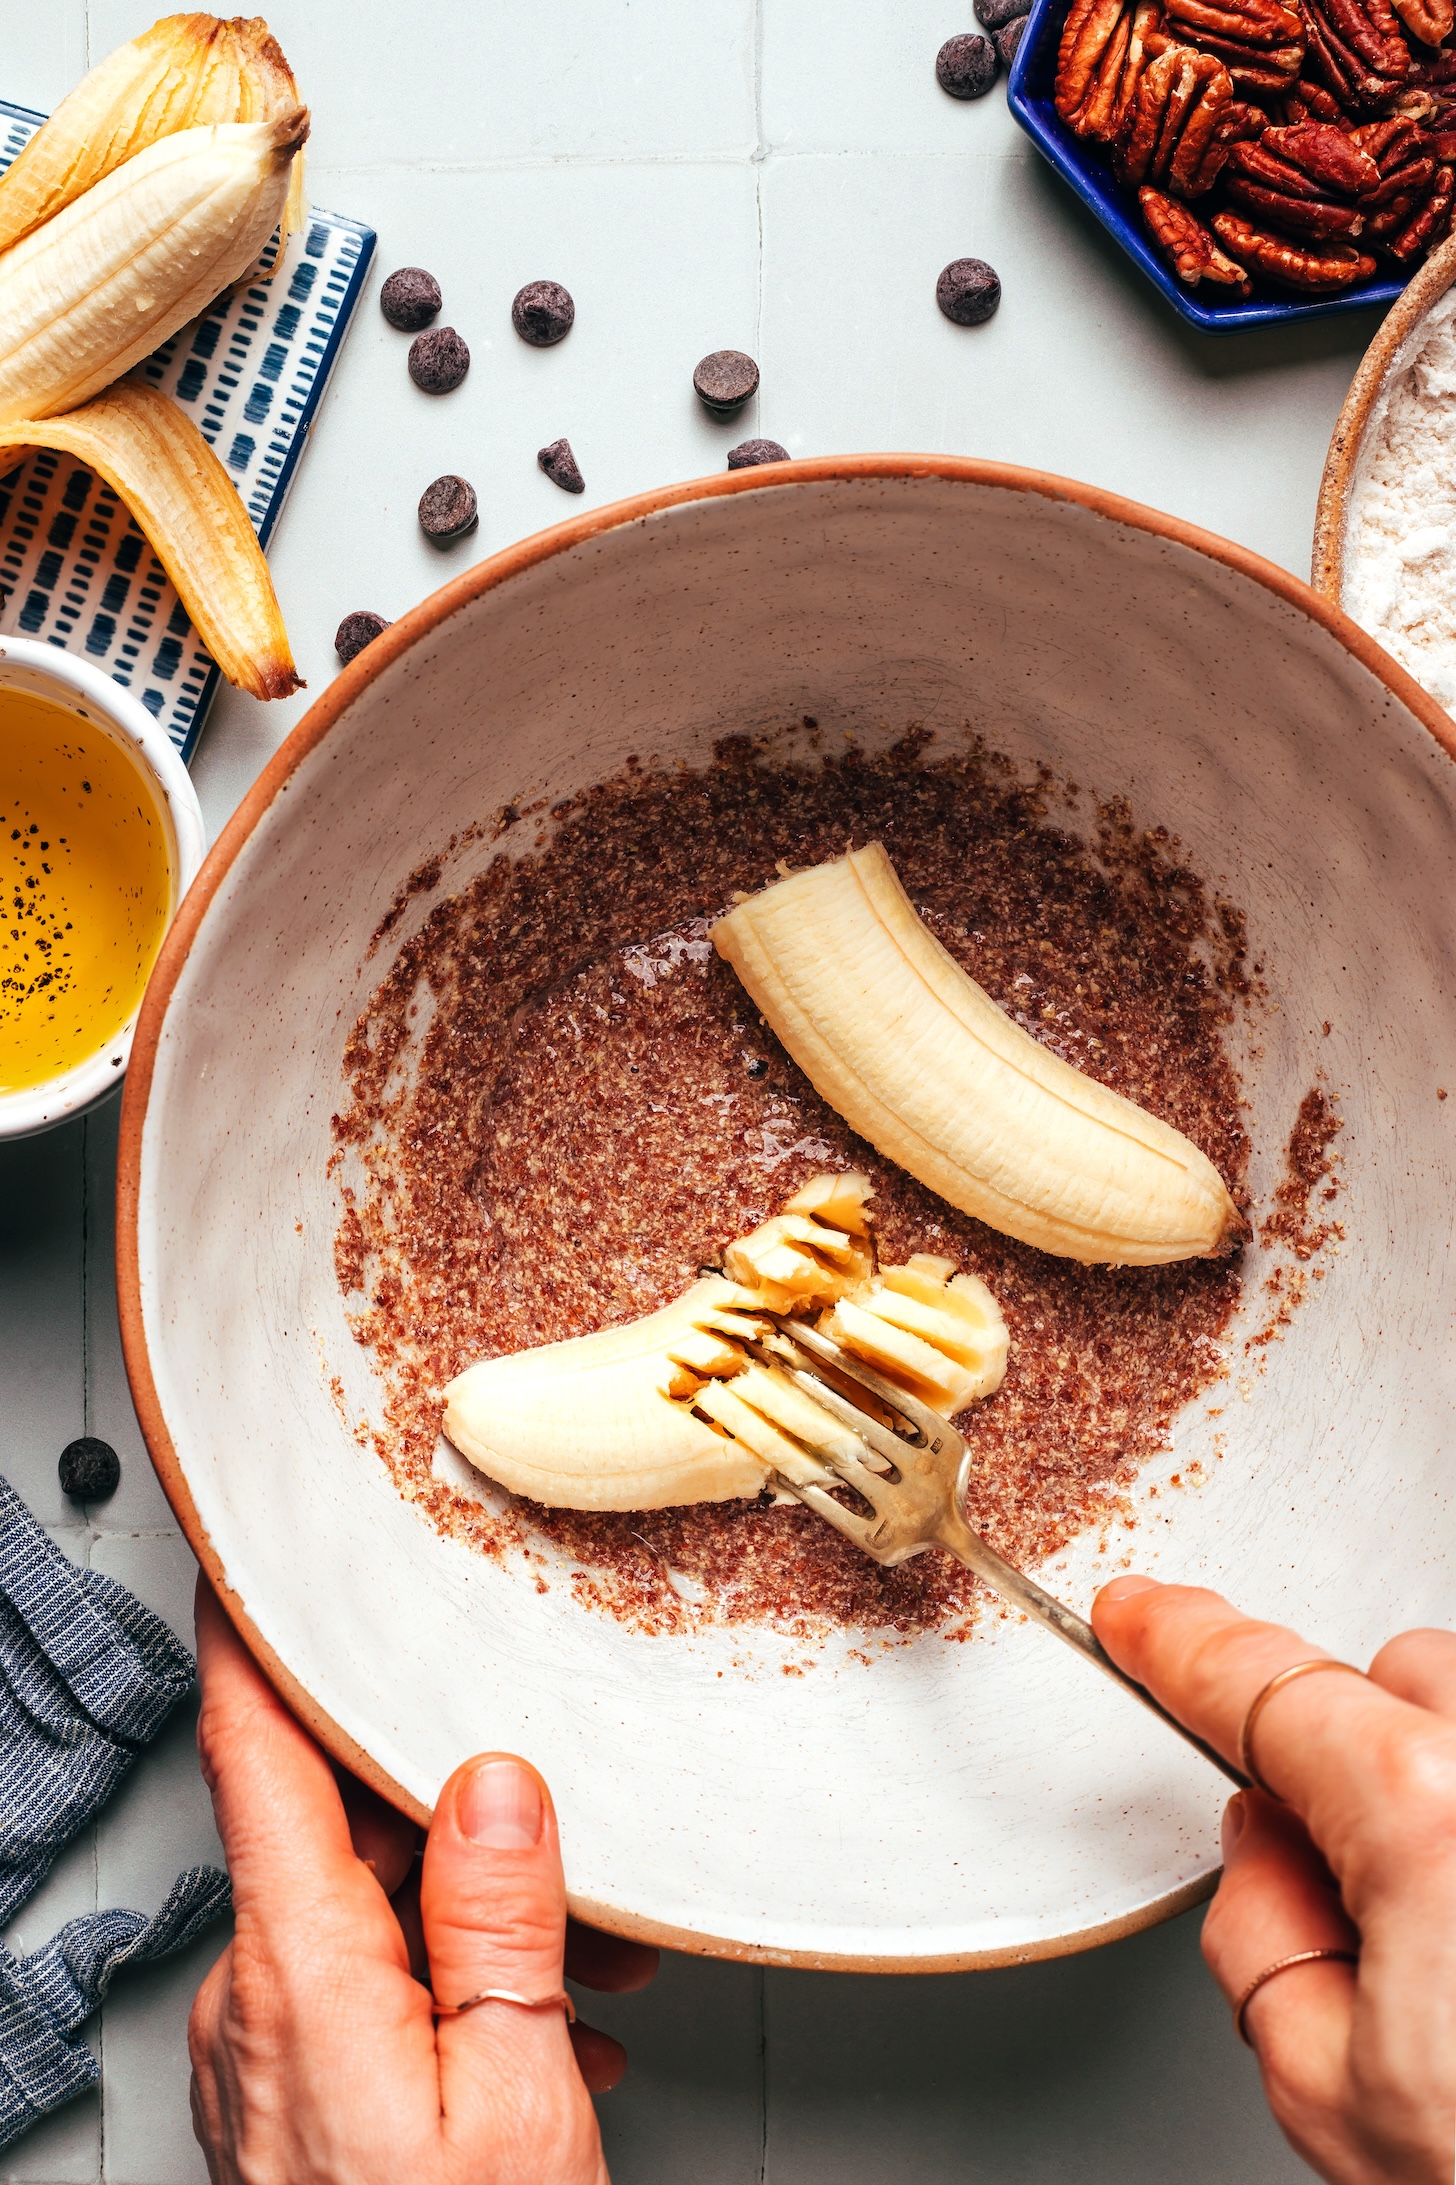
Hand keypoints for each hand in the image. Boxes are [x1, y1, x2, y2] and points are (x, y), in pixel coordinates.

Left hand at [188, 1576, 657, 2183]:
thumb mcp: (516, 2101)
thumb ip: (499, 1925)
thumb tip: (498, 1785)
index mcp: (300, 1978)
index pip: (253, 1755)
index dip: (253, 1645)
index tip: (258, 1563)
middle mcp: (254, 2009)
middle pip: (335, 1832)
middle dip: (458, 1814)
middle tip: (572, 1831)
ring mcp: (259, 2061)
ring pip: (362, 1916)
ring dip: (472, 1917)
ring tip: (589, 1969)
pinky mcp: (281, 2106)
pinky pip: (358, 1992)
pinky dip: (448, 1986)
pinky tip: (539, 2026)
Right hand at [1093, 1575, 1455, 2184]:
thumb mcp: (1333, 2096)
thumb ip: (1263, 1934)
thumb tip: (1269, 1855)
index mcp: (1432, 1816)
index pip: (1265, 1686)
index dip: (1182, 1644)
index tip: (1146, 1619)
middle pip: (1393, 1684)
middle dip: (1350, 1757)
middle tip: (1360, 1901)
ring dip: (1447, 1788)